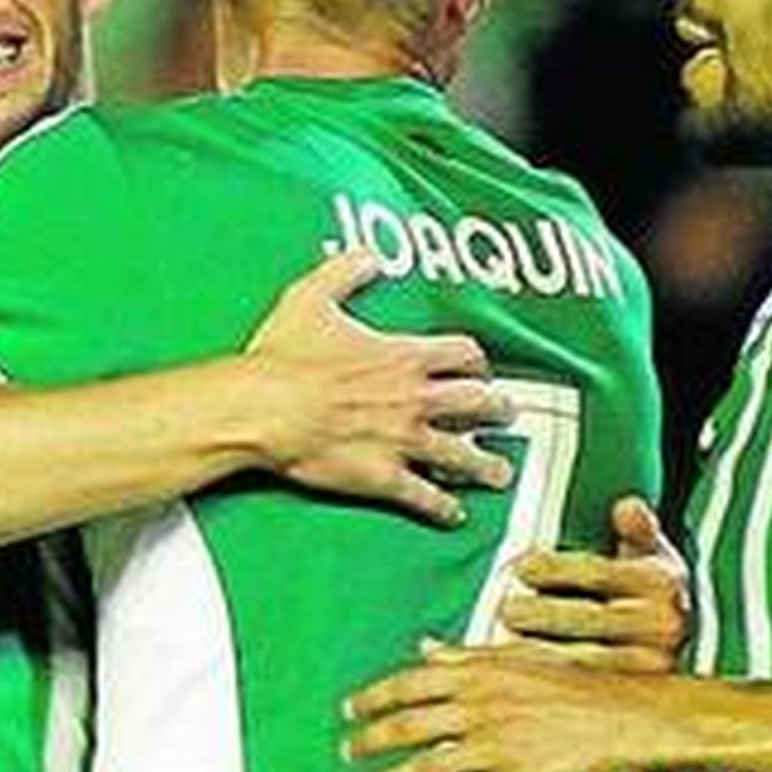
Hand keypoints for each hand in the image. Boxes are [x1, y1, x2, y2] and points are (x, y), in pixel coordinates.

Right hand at [247, 249, 514, 526]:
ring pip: (462, 456)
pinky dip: (443, 508)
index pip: (463, 355)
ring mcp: (404, 441)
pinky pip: (425, 496)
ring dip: (485, 465)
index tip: (479, 368)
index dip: (476, 361)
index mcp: (404, 357)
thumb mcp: (312, 297)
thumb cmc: (285, 358)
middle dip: (497, 411)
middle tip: (506, 415)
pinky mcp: (385, 477)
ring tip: (500, 472)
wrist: (265, 409)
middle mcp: (415, 399)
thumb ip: (346, 272)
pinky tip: (454, 514)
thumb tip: (369, 257)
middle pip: (477, 404)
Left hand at [343, 642, 659, 771]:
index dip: (371, 699)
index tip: (347, 712)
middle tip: (347, 755)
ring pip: (426, 769)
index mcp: (481, 674)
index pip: (408, 684)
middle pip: (407, 726)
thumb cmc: (578, 688)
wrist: (633, 719)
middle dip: (369, 742)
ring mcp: (497, 748)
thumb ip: (465, 657)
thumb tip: (422, 646)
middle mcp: (481, 707)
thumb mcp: (519, 659)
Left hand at [497, 494, 689, 669]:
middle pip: (589, 617)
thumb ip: (638, 529)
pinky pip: (584, 688)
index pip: (599, 572)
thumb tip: (628, 507)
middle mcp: (662, 623)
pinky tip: (520, 677)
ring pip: (586, 659)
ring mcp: (652, 663)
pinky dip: (549, 682)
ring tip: (503, 643)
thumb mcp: (650, 552)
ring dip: (540, 651)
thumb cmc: (649, 588)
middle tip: (506, 610)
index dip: (556, 569)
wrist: (682, 639)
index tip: (521, 568)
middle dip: (542, 614)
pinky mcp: (634, 694)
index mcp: (660, 581)